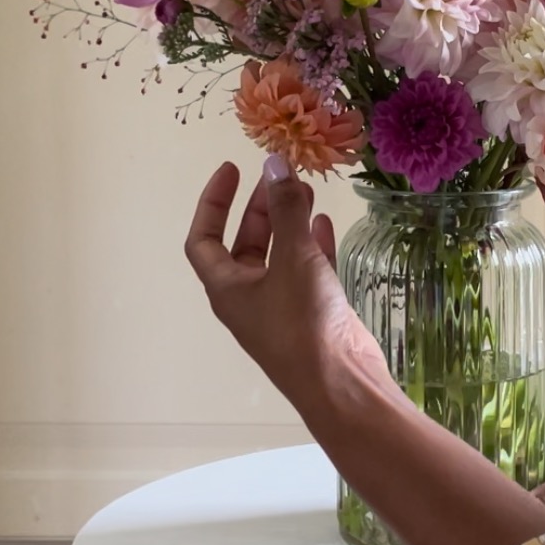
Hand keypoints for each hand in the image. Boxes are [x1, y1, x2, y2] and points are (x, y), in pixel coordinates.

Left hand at [184, 159, 393, 414]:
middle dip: (260, 207)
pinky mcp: (313, 314)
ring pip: (279, 255)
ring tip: (307, 189)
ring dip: (289, 222)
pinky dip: (313, 245)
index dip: (213, 202)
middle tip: (280, 176)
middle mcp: (249, 297)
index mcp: (227, 288)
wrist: (341, 382)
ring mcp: (282, 307)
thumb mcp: (293, 257)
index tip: (232, 169)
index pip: (203, 239)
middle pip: (244, 243)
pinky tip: (325, 222)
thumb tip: (276, 162)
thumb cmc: (303, 322)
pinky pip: (308, 270)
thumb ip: (286, 208)